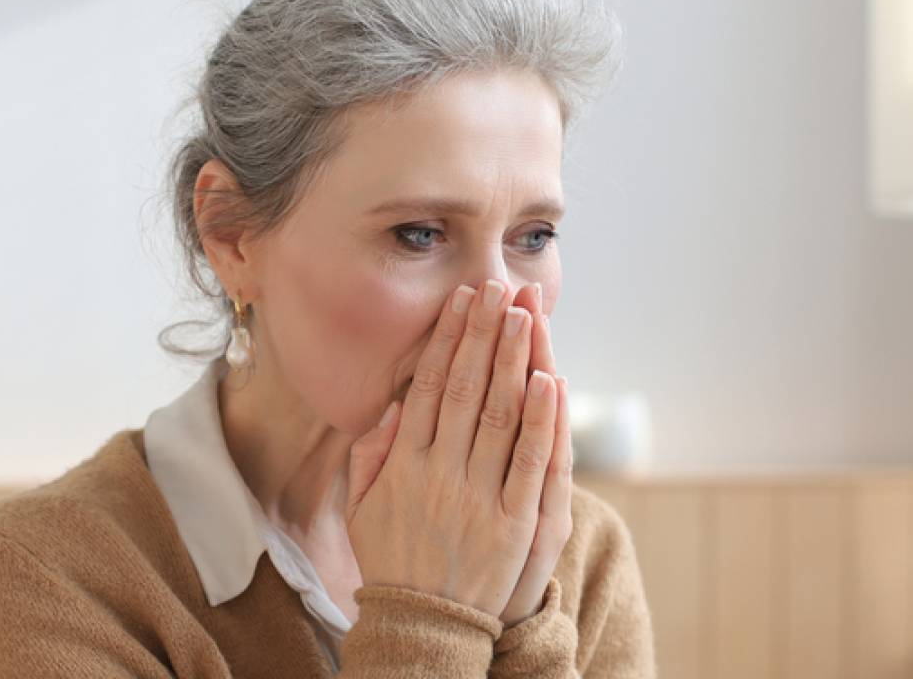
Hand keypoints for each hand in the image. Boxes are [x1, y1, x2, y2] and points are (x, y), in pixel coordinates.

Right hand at [344, 279, 562, 619]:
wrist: (422, 627)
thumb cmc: (392, 561)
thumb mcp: (364, 507)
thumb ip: (372, 455)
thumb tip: (392, 404)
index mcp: (404, 464)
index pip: (429, 386)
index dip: (448, 339)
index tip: (461, 300)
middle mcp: (440, 474)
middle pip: (467, 388)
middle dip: (484, 332)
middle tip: (498, 286)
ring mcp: (479, 498)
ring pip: (500, 415)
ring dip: (514, 359)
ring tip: (526, 314)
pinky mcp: (514, 525)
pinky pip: (531, 462)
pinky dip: (542, 419)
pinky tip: (548, 379)